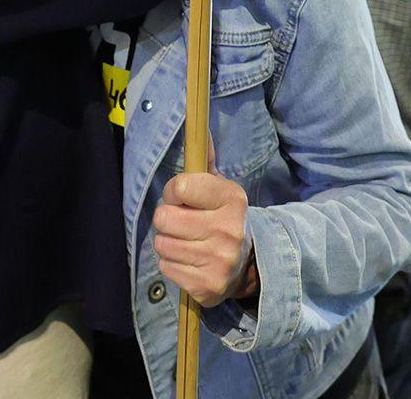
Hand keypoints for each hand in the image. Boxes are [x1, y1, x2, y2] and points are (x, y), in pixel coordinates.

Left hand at [153, 172, 252, 308]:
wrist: (248, 263)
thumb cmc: (220, 217)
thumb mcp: (218, 187)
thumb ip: (203, 159)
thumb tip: (198, 125)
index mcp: (232, 199)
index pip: (178, 187)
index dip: (174, 193)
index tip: (184, 199)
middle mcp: (229, 229)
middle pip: (163, 218)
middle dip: (168, 220)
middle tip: (184, 224)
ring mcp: (220, 260)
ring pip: (161, 244)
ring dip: (168, 243)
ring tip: (188, 243)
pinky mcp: (209, 285)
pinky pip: (166, 268)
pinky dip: (172, 265)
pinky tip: (190, 261)